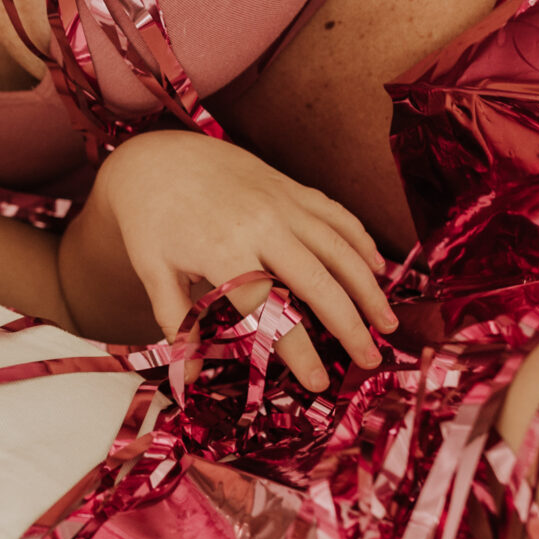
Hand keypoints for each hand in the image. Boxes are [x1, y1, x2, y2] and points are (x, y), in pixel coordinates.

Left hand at [92, 131, 396, 388]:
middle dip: (349, 325)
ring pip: (339, 248)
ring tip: (387, 323)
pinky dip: (361, 241)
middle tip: (370, 360)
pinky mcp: (292, 186)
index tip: (319, 383)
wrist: (157, 155)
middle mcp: (262, 224)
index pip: (271, 311)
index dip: (297, 350)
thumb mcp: (153, 272)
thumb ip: (177, 323)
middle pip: (318, 282)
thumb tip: (189, 377)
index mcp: (224, 250)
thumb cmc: (152, 219)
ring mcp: (282, 202)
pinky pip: (337, 215)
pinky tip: (378, 268)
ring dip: (368, 287)